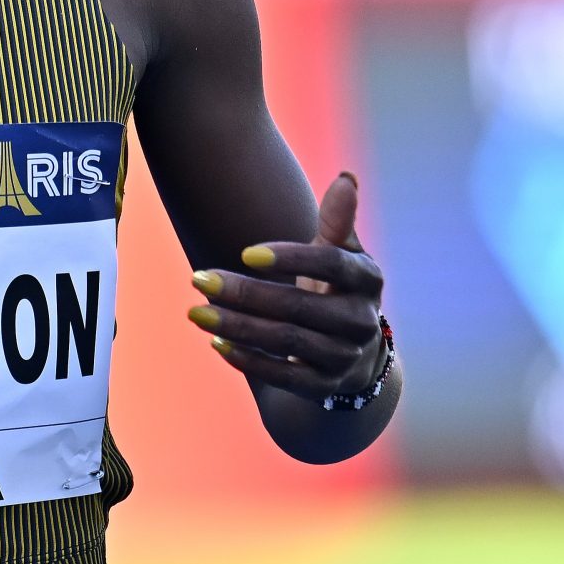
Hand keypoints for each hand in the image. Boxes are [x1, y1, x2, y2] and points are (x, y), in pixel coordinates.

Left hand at [188, 172, 385, 400]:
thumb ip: (337, 221)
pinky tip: (216, 342)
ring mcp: (344, 356)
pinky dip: (249, 359)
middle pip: (299, 306)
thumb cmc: (337, 288)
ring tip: (196, 312)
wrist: (357, 353)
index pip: (332, 265)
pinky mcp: (323, 386)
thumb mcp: (342, 254)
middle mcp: (361, 320)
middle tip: (199, 278)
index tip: (246, 252)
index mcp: (367, 279)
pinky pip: (284, 375)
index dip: (291, 258)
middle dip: (246, 293)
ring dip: (238, 326)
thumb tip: (346, 178)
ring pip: (286, 340)